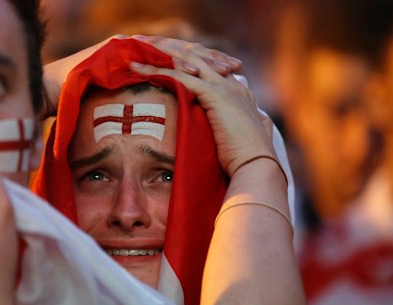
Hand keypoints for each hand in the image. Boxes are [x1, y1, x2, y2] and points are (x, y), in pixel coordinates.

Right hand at [42, 35, 242, 117]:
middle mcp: (140, 49)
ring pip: (171, 48)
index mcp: (143, 60)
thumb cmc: (82, 102)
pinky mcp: (119, 48)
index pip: (180, 61)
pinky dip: (171, 58)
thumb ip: (139, 105)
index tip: (228, 76)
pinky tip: (191, 65)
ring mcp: (130, 46)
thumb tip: (156, 123)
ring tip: (221, 66)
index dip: (204, 67)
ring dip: (198, 57)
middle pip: (182, 52)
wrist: (51, 91)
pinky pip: (150, 52)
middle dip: (210, 60)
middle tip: (234, 68)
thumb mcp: (118, 104)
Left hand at [130, 56, 274, 176]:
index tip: (166, 62)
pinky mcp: (214, 94)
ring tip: (136, 54)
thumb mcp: (236, 138)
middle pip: (197, 57)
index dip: (187, 63)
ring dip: (159, 55)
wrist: (256, 167)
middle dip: (170, 51)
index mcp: (239, 92)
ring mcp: (224, 86)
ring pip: (186, 61)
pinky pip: (179, 76)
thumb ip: (231, 128)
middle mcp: (232, 83)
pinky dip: (156, 71)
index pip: (209, 67)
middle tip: (145, 48)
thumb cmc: (245, 160)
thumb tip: (225, 135)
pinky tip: (137, 70)